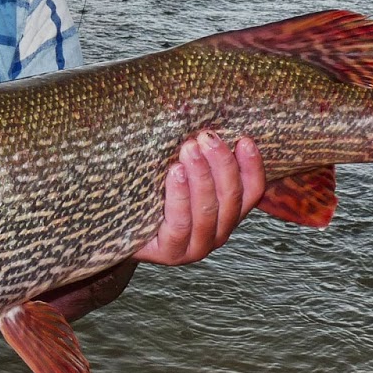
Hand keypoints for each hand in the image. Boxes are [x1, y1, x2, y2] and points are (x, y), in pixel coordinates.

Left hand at [132, 130, 264, 265]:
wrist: (120, 230)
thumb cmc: (153, 197)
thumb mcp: (180, 175)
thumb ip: (197, 158)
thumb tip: (201, 120)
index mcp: (227, 213)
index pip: (251, 191)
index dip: (252, 167)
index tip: (244, 140)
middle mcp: (218, 232)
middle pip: (230, 198)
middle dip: (221, 164)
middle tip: (206, 137)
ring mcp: (196, 246)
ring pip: (208, 210)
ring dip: (201, 175)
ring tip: (189, 149)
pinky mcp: (171, 252)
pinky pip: (181, 223)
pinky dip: (180, 196)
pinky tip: (175, 173)